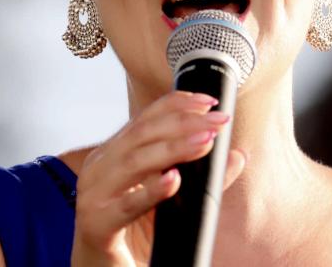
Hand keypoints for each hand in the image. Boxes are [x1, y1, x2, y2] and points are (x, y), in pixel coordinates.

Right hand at [70, 91, 246, 266]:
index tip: (210, 101)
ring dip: (174, 148)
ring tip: (205, 142)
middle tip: (218, 121)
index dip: (177, 103)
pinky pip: (126, 205)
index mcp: (113, 154)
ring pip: (135, 162)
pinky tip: (173, 181)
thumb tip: (236, 155)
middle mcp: (100, 168)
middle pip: (143, 133)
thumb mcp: (168, 198)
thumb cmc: (132, 231)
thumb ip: (201, 178)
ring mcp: (94, 195)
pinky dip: (151, 190)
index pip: (145, 118)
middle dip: (184, 122)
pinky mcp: (96, 224)